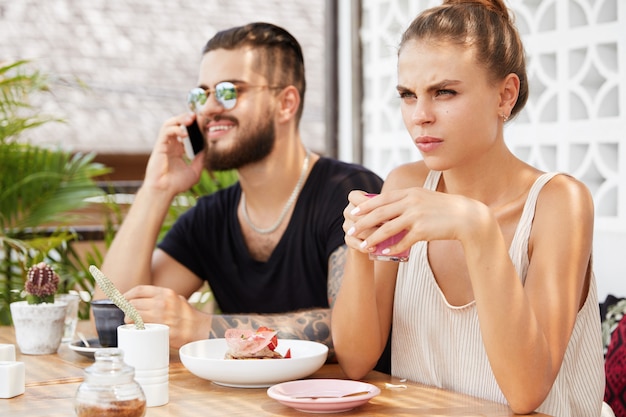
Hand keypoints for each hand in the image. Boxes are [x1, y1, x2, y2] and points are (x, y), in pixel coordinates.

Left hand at [122, 285, 211, 348]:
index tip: (122, 299)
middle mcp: (162, 303)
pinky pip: (139, 327)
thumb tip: (144, 298)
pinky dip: (134, 328)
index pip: (139, 290)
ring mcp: (160, 317)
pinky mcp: (159, 329)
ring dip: (128, 319)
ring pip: (133, 315)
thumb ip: (162, 297)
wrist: (198, 329)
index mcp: (166, 293)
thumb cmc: (187, 315)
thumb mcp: (176, 299)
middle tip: (126, 313)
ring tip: (130, 322)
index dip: (127, 294)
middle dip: (126, 309)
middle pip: (133, 303)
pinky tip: (136, 328)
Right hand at [143, 113, 205, 196]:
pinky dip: (175, 129)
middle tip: (198, 115)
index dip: (195, 126)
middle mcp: (171, 145)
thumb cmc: (177, 184)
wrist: (164, 191)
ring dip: (180, 119)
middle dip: (187, 117)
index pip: (187, 132)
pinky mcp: (159, 146)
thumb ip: (201, 159)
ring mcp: (165, 144)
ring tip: (191, 118)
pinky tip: (185, 133)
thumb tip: (208, 148)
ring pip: (170, 124)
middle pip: (178, 124)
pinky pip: (166, 132)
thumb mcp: (195, 170)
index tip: (205, 123)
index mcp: (178, 149)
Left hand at [344, 188, 486, 254]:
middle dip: (363, 222)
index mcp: (410, 192)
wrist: (467, 217)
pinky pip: (402, 242)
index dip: (366, 206)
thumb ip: (408, 200)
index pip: (383, 198)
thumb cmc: (444, 209)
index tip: (354, 212)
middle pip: (380, 213)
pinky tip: (382, 253)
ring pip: (388, 228)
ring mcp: (417, 216)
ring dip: (373, 238)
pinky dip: (391, 248)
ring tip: (363, 245)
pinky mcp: (423, 230)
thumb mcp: (425, 198)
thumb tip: (390, 206)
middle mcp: (411, 202)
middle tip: (351, 229)